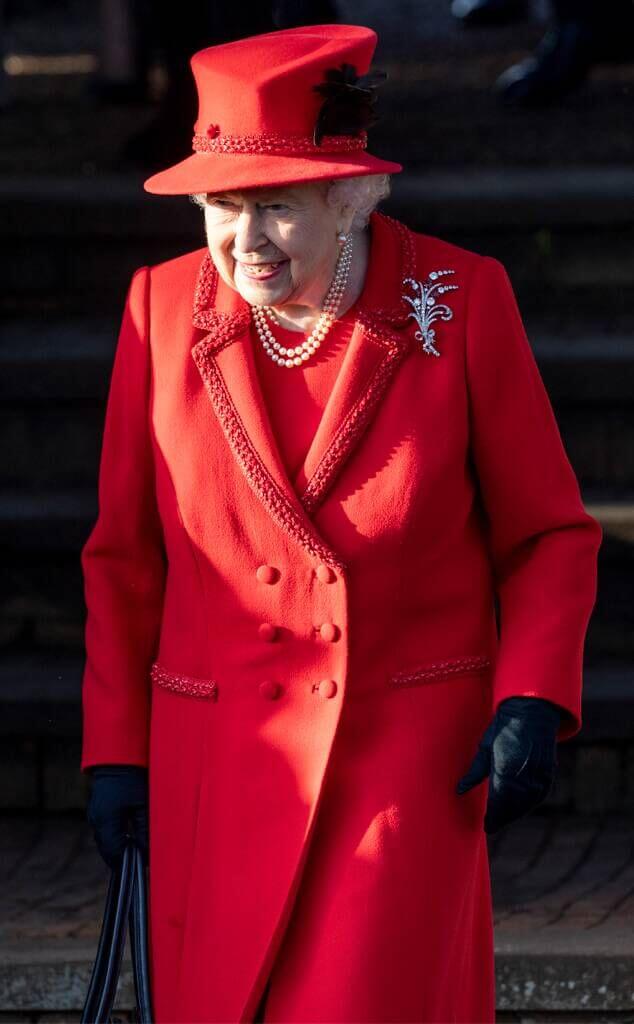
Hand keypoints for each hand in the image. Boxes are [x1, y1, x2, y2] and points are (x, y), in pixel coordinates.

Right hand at [86, 764, 148, 868]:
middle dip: (120, 857)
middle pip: (107, 849)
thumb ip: (144, 829)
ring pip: (103, 842)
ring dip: (116, 848)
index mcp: (106, 820)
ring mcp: (94, 816)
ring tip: (133, 851)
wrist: (118, 759)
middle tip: (137, 861)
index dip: (126, 861)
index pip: (114, 851)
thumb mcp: (142, 804)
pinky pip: (102, 832)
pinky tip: (126, 838)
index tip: (140, 864)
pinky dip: (113, 839)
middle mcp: (96, 820)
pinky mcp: (96, 811)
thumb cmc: (132, 779)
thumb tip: (147, 851)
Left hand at [455, 696, 561, 832]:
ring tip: (503, 819)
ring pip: (527, 803)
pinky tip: (520, 808)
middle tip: (492, 825)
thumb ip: (474, 772)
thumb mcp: (485, 747)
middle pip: (513, 806)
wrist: (531, 712)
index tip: (487, 825)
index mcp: (505, 767)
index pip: (498, 801)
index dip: (493, 816)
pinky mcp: (548, 772)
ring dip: (515, 814)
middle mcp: (523, 774)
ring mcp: (538, 774)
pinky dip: (529, 805)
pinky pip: (539, 795)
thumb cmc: (504, 728)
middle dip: (503, 817)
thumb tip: (459, 790)